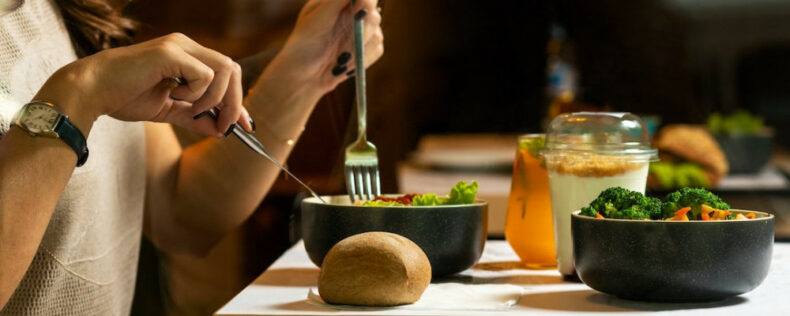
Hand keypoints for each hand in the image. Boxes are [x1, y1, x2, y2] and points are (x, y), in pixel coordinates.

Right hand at [36, 33, 252, 135]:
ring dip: (214, 98)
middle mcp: (186, 46)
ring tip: (189, 108)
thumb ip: (194, 118)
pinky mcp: (170, 53)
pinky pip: (204, 75)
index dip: (239, 101)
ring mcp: (179, 46)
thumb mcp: (168, 111)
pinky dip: (196, 93)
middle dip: (234, 102)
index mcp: (187, 56)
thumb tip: (220, 131)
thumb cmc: (124, 97)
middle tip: (224, 127)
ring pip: (224, 70)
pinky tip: (173, 95)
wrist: (92, 92)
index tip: (245, 125)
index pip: (226, 74)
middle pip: (232, 69)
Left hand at [265, 0, 384, 92]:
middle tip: (351, 36)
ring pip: (377, 33)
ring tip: (340, 54)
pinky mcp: (367, 49)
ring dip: (359, 46)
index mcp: (339, 2)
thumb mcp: (317, 19)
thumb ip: (337, 0)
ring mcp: (361, 32)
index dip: (367, 2)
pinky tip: (345, 62)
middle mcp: (353, 14)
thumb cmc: (303, 44)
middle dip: (363, 27)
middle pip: (374, 13)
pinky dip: (362, 58)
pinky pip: (377, 49)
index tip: (362, 10)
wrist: (303, 76)